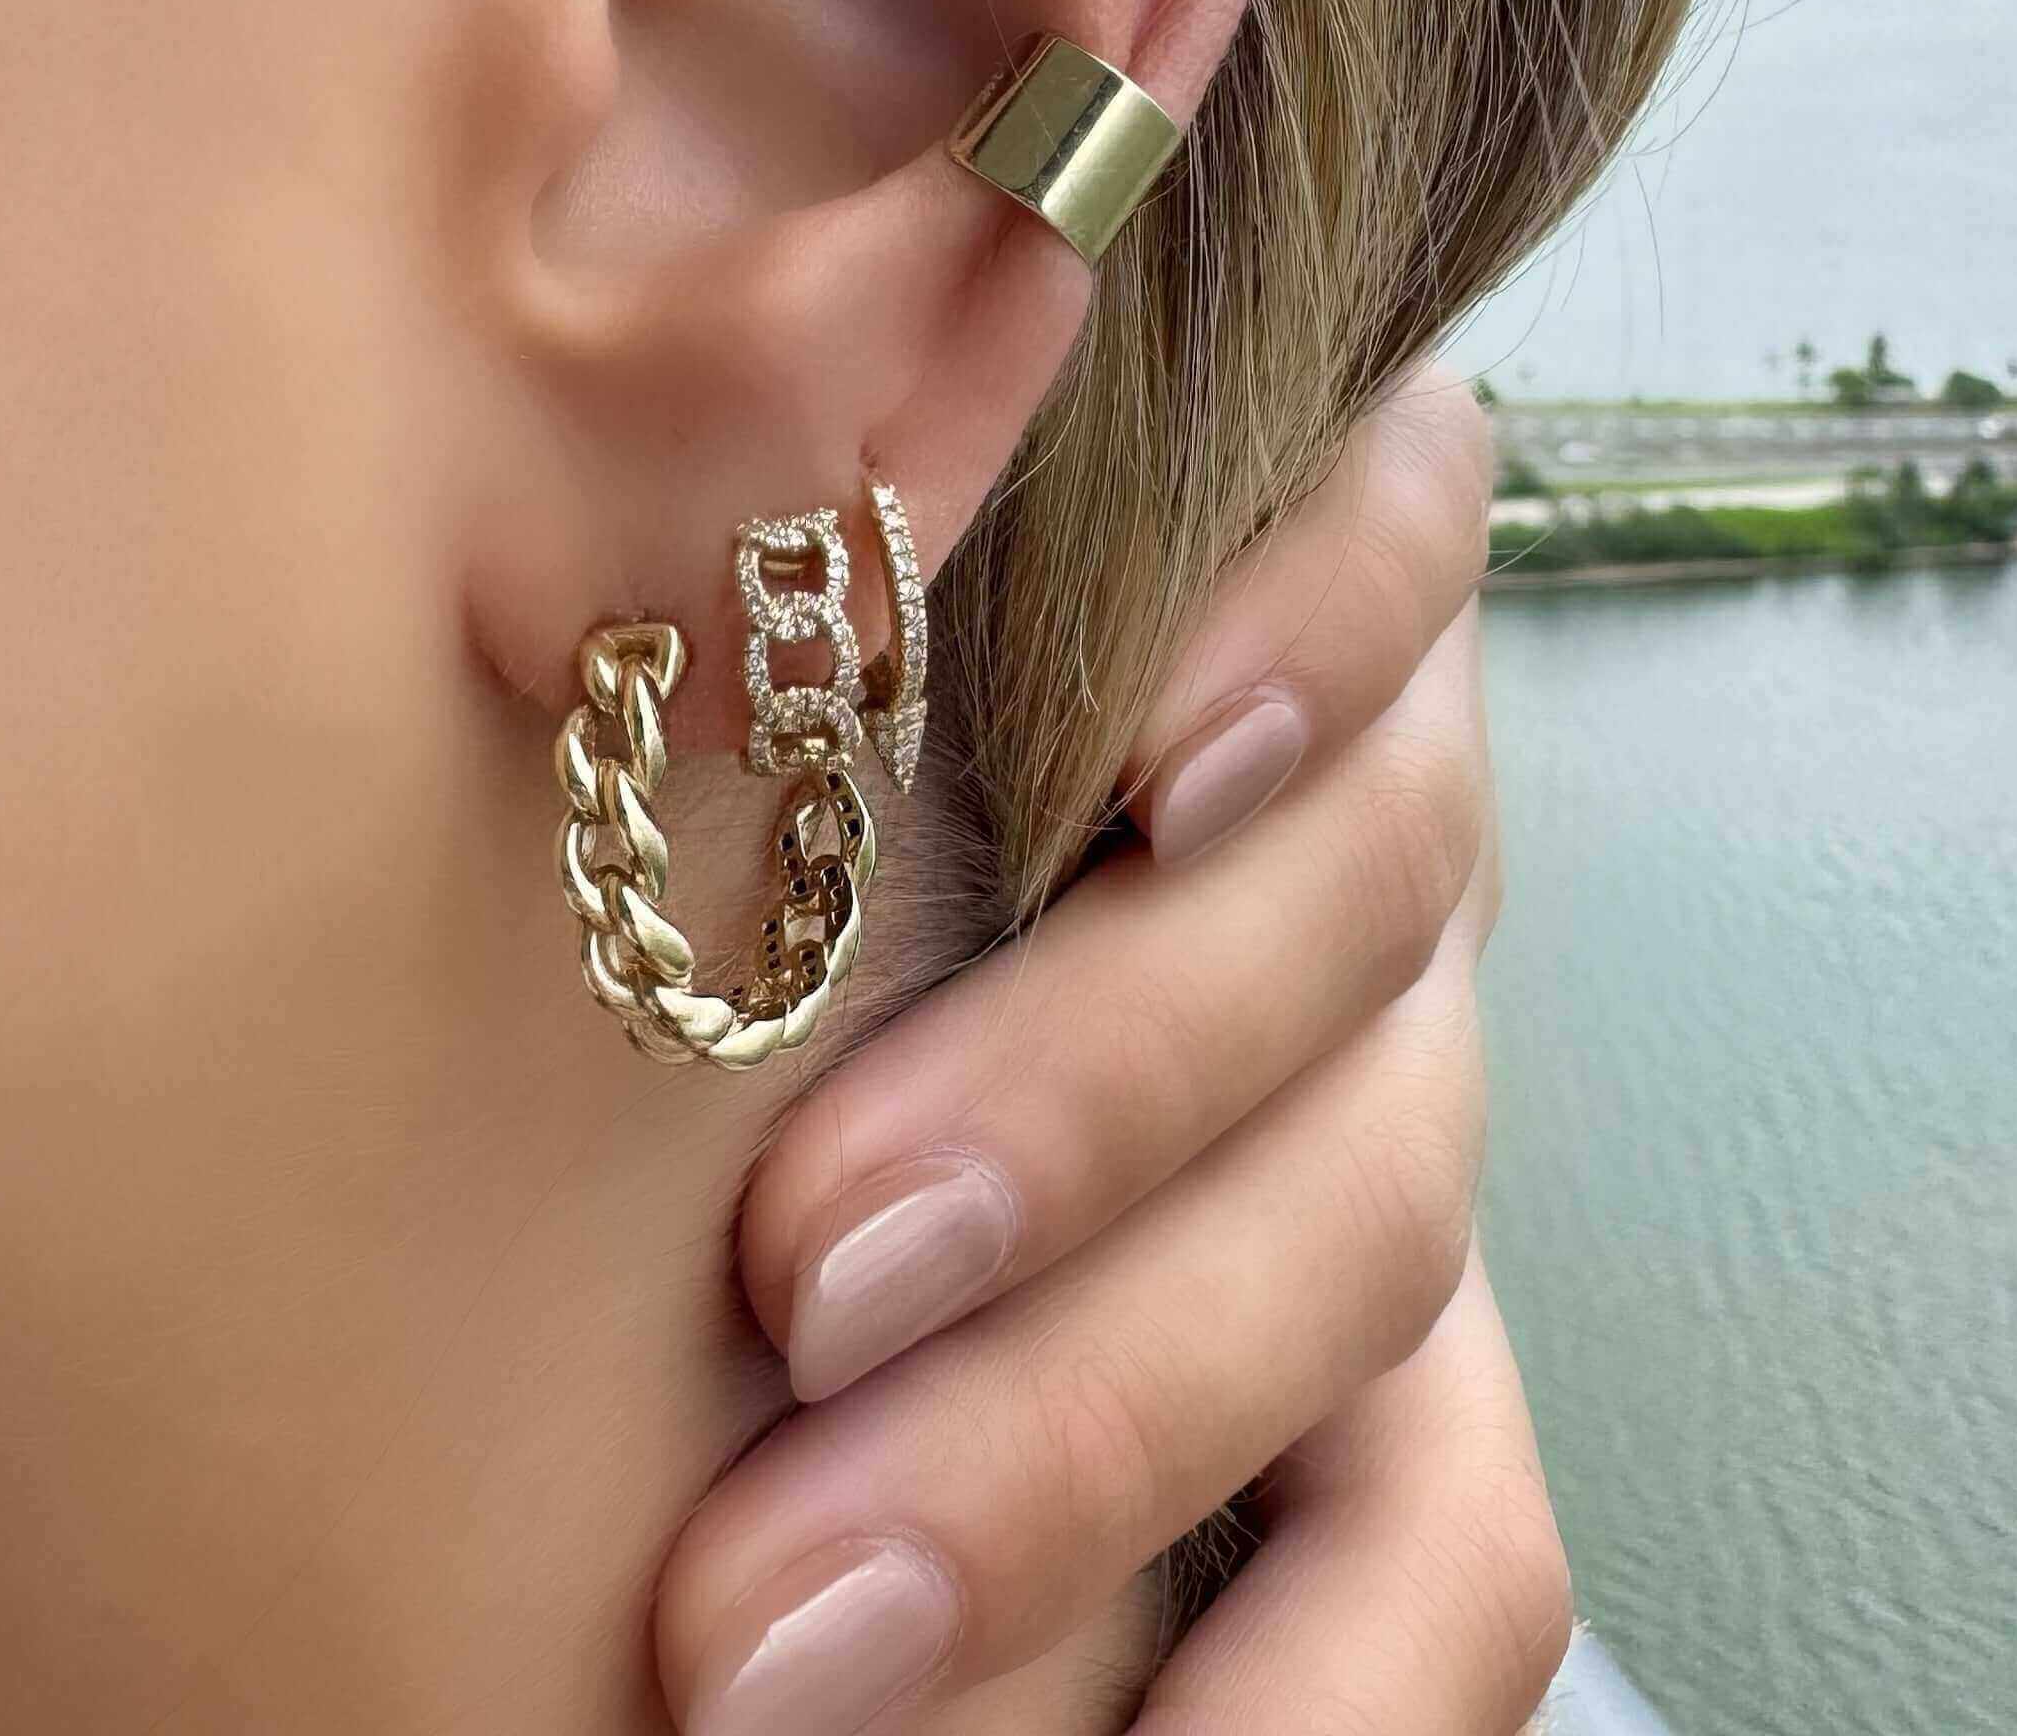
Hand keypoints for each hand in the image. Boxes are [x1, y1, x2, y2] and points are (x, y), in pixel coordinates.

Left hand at [653, 366, 1570, 1733]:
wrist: (704, 1131)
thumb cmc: (674, 766)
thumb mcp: (720, 638)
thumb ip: (746, 534)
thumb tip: (552, 409)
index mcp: (1214, 617)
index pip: (1374, 549)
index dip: (1301, 629)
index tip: (1116, 758)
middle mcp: (1339, 854)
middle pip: (1347, 935)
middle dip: (1092, 1108)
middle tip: (799, 1275)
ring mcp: (1385, 1131)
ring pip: (1381, 1249)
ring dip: (1097, 1434)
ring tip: (775, 1635)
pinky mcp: (1406, 1404)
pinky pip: (1465, 1556)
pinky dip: (1317, 1697)